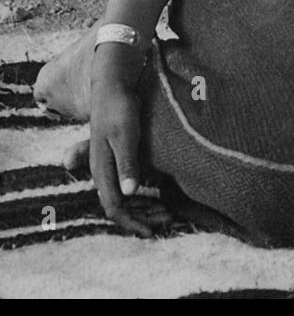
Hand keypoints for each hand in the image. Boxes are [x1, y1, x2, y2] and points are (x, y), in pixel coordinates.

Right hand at [89, 47, 155, 237]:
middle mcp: (104, 171)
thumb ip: (128, 163)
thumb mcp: (126, 134)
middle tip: (168, 222)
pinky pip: (130, 184)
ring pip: (126, 197)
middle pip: (121, 206)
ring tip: (169, 213)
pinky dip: (145, 194)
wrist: (114, 84)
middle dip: (143, 217)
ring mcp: (111, 164)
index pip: (114, 207)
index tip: (152, 231)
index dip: (132, 222)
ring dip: (145, 207)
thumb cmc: (120, 107)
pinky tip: (161, 193)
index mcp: (102, 169)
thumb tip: (130, 193)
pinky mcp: (121, 157)